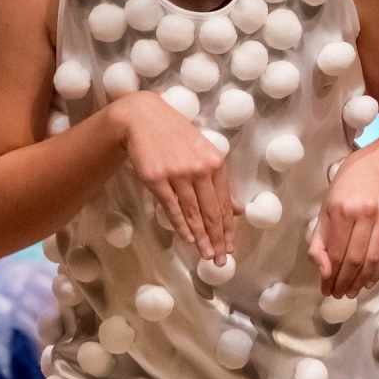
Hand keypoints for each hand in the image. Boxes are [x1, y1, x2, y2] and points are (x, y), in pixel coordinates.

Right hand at [110, 91, 237, 261]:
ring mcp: (178, 174)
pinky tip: (187, 239)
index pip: (224, 203)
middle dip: (217, 239)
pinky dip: (181, 226)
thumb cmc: (174, 135)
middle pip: (211, 212)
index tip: (231, 247)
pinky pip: (172, 208)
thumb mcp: (202, 152)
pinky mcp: (157, 179)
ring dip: (200, 238)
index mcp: (215, 161)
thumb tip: (236, 210)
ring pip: (193, 213)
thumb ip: (218, 180)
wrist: (142, 118)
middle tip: (221, 260)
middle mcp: (200, 168)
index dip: (228, 228)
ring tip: (206, 255)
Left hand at [307, 154, 378, 297]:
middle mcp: (366, 211)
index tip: (326, 290)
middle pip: (356, 258)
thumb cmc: (343, 195)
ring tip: (352, 291)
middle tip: (339, 295)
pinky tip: (369, 281)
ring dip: (362, 281)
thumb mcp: (324, 214)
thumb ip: (319, 245)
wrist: (372, 170)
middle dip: (346, 282)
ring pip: (374, 258)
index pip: (337, 252)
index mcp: (342, 209)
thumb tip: (325, 273)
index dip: (331, 276)